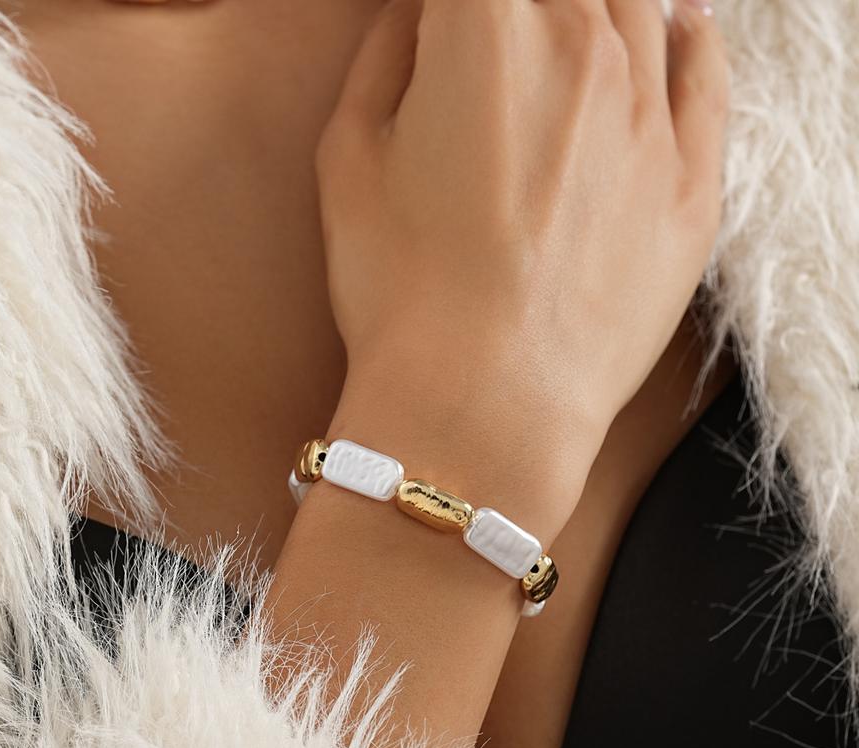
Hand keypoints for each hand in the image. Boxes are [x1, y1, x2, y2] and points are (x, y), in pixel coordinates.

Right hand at [317, 0, 728, 532]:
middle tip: (494, 58)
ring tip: (566, 37)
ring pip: (634, 6)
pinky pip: (703, 76)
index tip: (436, 35)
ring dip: (592, 11)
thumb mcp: (347, 160)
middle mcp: (580, 43)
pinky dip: (688, 36)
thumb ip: (384, 58)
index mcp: (484, 25)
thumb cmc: (398, 291)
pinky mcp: (692, 181)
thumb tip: (417, 17)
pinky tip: (675, 25)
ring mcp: (648, 112)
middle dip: (516, 15)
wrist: (480, 404)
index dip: (449, 12)